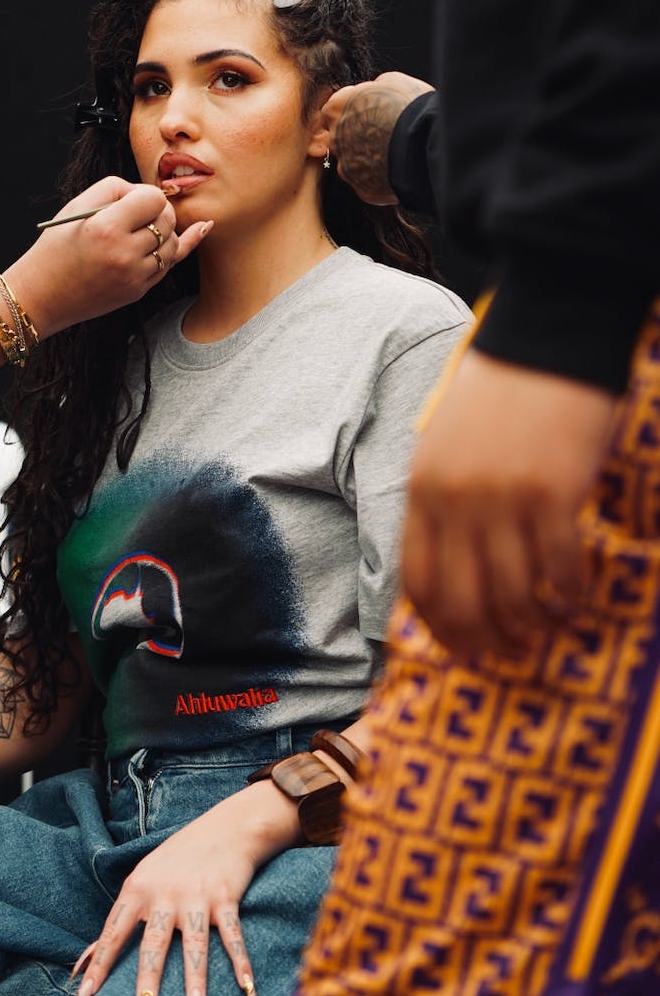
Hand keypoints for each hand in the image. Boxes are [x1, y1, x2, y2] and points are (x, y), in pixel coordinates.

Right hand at [10, 178, 211, 336]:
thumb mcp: (79, 206)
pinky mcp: (138, 291)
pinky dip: (181, 246)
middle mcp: (124, 254)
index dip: (146, 196)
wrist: (43, 294)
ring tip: (146, 227)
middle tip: (138, 213)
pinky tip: (202, 228)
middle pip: (167, 220)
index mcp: (106, 228)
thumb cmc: (58, 245)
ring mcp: (134, 277)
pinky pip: (168, 265)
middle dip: (158, 211)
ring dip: (166, 230)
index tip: (133, 200)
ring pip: (173, 243)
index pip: (153, 199)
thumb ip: (118, 189)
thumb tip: (150, 193)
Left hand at [70, 783, 296, 995]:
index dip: (98, 966)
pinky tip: (247, 990)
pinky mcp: (225, 897)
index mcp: (137, 889)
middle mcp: (164, 893)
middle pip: (154, 942)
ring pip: (195, 944)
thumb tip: (81, 964)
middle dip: (149, 978)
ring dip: (196, 980)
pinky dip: (241, 964)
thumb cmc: (176, 861)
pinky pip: (232, 937)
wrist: (225, 827)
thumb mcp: (142, 882)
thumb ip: (117, 924)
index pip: (113, 934)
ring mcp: (196, 896)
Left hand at [325, 71, 432, 205]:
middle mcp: (335, 139)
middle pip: (342, 137)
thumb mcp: (392, 81)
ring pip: (354, 162)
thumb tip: (376, 90)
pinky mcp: (362, 189)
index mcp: (336, 108)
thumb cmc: (410, 106)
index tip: (372, 111)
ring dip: (369, 157)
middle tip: (384, 132)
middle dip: (359, 135)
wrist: (426, 141)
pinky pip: (368, 182)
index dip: (355, 110)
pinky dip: (379, 177)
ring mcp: (347, 167)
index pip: (335, 109)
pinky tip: (397, 168)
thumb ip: (374, 88)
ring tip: (394, 151)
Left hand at [401, 349, 616, 656]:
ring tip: (551, 627)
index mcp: (421, 489)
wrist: (545, 341)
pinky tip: (577, 598)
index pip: (418, 581)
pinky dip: (570, 594)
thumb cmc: (498, 394)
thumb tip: (454, 568)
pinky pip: (560, 568)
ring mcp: (502, 499)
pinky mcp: (552, 494)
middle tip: (511, 654)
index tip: (464, 649)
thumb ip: (440, 502)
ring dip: (534, 624)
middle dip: (487, 640)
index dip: (441, 627)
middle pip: (463, 600)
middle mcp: (454, 500)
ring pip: (514, 595)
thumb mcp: (444, 445)